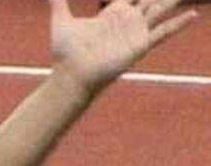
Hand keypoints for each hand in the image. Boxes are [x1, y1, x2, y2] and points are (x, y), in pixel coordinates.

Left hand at [49, 0, 197, 94]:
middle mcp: (126, 21)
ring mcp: (135, 32)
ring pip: (160, 11)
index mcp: (110, 13)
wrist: (71, 74)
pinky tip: (193, 14)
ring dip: (171, 1)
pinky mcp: (140, 44)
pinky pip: (164, 32)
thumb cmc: (65, 52)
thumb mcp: (61, 20)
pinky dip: (179, 23)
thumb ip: (58, 3)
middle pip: (148, 0)